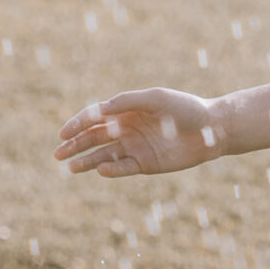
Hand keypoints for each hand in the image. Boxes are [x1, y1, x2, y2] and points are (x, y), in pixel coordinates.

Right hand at [55, 88, 220, 176]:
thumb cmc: (185, 108)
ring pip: (104, 155)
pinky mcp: (146, 164)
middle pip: (94, 138)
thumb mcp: (155, 99)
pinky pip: (123, 168)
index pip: (94, 118)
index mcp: (126, 111)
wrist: (212, 129)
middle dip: (75, 145)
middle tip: (58, 154)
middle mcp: (127, 129)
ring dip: (87, 161)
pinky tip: (101, 169)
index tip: (63, 133)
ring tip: (71, 167)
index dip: (77, 124)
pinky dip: (112, 170)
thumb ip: (127, 101)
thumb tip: (100, 109)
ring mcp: (135, 147)